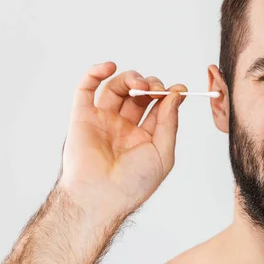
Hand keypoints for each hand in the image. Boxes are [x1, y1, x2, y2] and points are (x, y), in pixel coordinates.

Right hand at [57, 61, 186, 216]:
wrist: (102, 197)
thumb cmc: (133, 183)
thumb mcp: (163, 153)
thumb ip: (169, 123)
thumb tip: (175, 95)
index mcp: (143, 136)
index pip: (158, 107)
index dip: (169, 95)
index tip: (180, 89)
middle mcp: (123, 126)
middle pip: (139, 94)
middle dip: (151, 85)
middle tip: (156, 89)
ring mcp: (102, 120)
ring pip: (116, 87)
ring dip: (131, 78)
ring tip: (140, 84)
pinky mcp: (82, 116)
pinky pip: (85, 89)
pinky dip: (95, 72)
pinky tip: (110, 66)